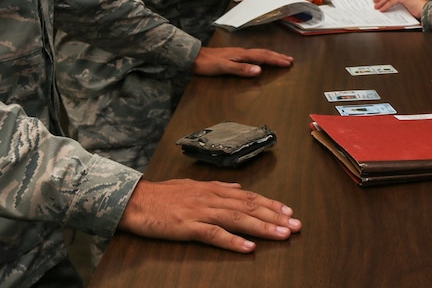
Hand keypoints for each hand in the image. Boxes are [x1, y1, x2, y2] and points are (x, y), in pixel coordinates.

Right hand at [118, 178, 300, 252]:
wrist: (135, 201)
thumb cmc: (162, 195)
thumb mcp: (192, 185)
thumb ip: (217, 187)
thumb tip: (238, 188)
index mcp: (213, 189)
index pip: (249, 196)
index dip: (271, 204)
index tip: (289, 212)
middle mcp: (211, 198)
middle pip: (249, 207)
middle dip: (275, 217)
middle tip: (296, 225)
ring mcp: (200, 211)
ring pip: (238, 219)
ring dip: (262, 227)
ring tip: (282, 234)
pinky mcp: (188, 226)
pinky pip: (214, 234)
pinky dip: (233, 241)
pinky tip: (248, 247)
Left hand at [192, 45, 293, 76]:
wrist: (193, 56)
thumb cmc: (207, 64)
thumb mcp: (224, 68)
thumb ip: (242, 69)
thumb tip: (259, 70)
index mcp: (242, 55)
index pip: (263, 57)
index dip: (277, 60)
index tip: (288, 63)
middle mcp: (242, 52)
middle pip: (264, 53)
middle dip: (278, 56)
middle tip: (290, 60)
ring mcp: (238, 53)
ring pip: (259, 52)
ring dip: (271, 55)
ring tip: (280, 57)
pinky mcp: (233, 55)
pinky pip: (253, 54)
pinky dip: (262, 56)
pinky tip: (260, 58)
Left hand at [373, 0, 426, 17]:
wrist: (429, 10)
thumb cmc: (423, 9)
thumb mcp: (411, 5)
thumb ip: (404, 3)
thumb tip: (393, 5)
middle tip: (375, 0)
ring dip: (382, 1)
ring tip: (376, 6)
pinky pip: (393, 1)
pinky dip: (387, 5)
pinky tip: (383, 9)